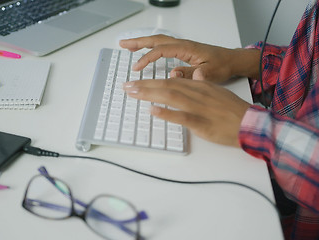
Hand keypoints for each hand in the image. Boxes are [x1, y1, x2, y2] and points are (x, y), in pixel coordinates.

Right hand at [119, 35, 260, 81]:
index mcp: (187, 48)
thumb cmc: (222, 65)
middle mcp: (182, 45)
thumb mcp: (210, 73)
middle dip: (138, 42)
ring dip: (143, 43)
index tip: (137, 68)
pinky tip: (147, 53)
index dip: (147, 58)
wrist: (232, 60)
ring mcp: (182, 47)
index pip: (161, 50)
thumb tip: (176, 75)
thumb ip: (193, 75)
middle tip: (123, 44)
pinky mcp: (183, 51)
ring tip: (128, 46)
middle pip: (156, 40)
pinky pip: (163, 47)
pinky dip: (152, 47)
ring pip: (158, 42)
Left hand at [123, 78, 250, 146]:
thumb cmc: (233, 111)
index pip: (171, 80)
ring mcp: (199, 107)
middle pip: (167, 85)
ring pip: (171, 96)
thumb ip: (198, 89)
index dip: (151, 81)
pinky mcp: (202, 122)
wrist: (251, 124)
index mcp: (199, 86)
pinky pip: (182, 116)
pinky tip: (153, 110)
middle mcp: (197, 93)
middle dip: (144, 85)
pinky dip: (167, 113)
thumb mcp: (215, 93)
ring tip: (132, 93)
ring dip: (149, 94)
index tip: (136, 83)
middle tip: (126, 86)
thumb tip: (183, 85)